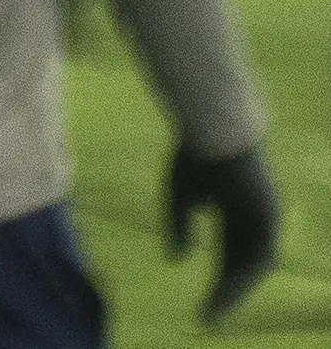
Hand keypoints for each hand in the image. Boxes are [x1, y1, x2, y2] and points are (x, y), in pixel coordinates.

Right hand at [169, 139, 278, 323]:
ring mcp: (263, 217)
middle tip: (210, 316)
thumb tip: (176, 260)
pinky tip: (230, 286)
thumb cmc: (194, 154)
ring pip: (254, 262)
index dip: (218, 281)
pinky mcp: (268, 213)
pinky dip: (246, 272)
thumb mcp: (179, 196)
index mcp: (232, 212)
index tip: (204, 305)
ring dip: (237, 288)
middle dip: (226, 291)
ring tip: (217, 308)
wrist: (215, 129)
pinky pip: (260, 251)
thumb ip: (179, 227)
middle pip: (242, 264)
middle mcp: (252, 220)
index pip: (229, 255)